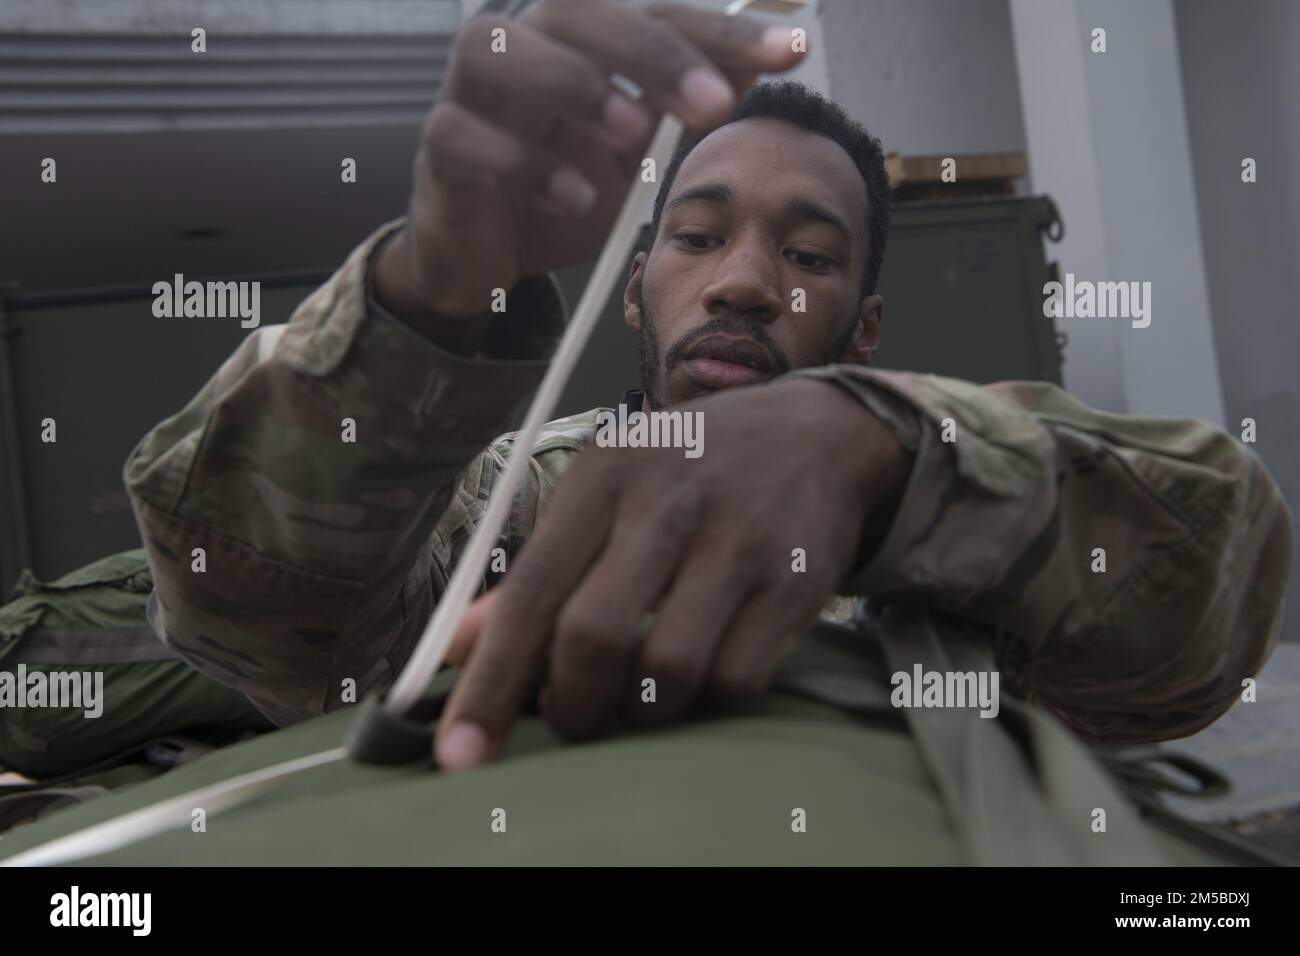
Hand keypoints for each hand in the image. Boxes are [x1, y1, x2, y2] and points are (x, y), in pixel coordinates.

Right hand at [375, 0, 804, 319]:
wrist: (489, 254)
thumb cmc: (563, 187)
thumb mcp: (642, 148)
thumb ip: (694, 98)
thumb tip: (776, 51)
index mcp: (577, 35)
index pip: (652, 11)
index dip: (720, 30)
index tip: (787, 52)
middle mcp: (520, 44)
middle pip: (573, 11)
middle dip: (652, 52)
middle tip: (714, 104)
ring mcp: (469, 92)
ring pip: (498, 50)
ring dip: (575, 86)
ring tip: (632, 131)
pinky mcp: (440, 149)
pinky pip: (468, 138)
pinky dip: (526, 166)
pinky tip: (576, 198)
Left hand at [435, 378, 911, 769]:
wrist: (816, 434)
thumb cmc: (688, 471)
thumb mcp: (607, 491)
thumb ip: (536, 570)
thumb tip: (453, 648)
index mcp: (604, 476)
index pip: (529, 592)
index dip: (488, 683)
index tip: (458, 757)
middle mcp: (669, 501)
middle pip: (593, 636)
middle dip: (572, 705)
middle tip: (573, 719)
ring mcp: (740, 541)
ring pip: (668, 670)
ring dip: (644, 709)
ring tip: (643, 691)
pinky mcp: (797, 581)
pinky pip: (737, 681)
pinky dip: (709, 700)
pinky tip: (704, 670)